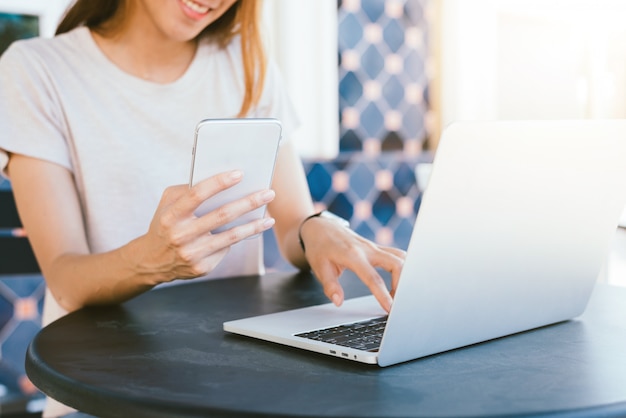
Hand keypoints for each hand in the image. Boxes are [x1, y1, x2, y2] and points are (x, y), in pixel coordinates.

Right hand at [128, 170, 275, 282]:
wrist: (151, 261)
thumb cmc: (165, 224)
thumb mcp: (167, 204)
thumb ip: (186, 190)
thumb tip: (220, 180)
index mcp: (171, 215)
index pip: (197, 194)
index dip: (219, 183)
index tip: (240, 174)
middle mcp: (181, 235)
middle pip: (221, 215)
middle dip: (248, 202)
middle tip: (269, 193)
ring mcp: (192, 253)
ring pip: (231, 236)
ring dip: (254, 225)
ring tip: (269, 217)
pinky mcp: (201, 267)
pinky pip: (225, 248)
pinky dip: (239, 238)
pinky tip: (252, 230)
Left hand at [299, 218, 404, 311]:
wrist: (321, 227)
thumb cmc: (320, 247)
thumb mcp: (319, 268)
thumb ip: (330, 286)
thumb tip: (338, 301)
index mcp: (353, 255)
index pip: (373, 277)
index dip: (383, 294)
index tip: (389, 308)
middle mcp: (368, 249)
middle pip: (396, 264)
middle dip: (401, 284)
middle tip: (395, 302)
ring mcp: (374, 247)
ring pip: (400, 257)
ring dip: (404, 275)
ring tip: (396, 293)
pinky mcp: (377, 247)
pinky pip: (396, 255)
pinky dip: (402, 267)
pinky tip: (398, 280)